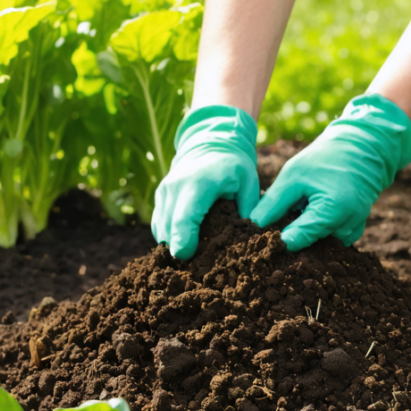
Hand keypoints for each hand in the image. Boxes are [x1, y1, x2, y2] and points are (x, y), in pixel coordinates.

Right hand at [152, 105, 259, 259]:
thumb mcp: (249, 183)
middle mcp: (175, 187)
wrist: (209, 143)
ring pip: (161, 229)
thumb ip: (249, 211)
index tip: (185, 256)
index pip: (185, 216)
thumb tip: (251, 242)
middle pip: (169, 227)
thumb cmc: (233, 166)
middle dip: (179, 250)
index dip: (183, 239)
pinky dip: (170, 237)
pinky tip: (187, 244)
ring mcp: (164, 192)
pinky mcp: (160, 199)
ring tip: (195, 257)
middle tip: (198, 267)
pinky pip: (159, 226)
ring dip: (174, 245)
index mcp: (199, 183)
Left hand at [250, 93, 410, 250]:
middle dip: (291, 232)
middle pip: (308, 244)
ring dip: (305, 229)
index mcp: (333, 212)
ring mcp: (353, 231)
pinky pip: (329, 238)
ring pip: (318, 242)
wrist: (363, 148)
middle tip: (280, 214)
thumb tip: (254, 226)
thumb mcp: (294, 174)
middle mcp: (347, 227)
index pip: (296, 240)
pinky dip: (317, 227)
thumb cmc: (327, 157)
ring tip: (300, 207)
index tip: (261, 233)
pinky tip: (312, 210)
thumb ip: (274, 204)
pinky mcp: (354, 231)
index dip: (276, 238)